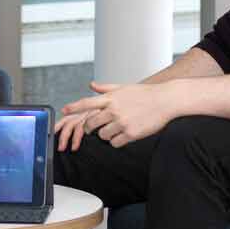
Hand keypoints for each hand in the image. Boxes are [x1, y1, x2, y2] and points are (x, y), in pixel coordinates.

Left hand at [53, 82, 180, 149]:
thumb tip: (91, 85)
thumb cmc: (145, 94)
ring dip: (106, 135)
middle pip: (91, 123)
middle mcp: (114, 110)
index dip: (73, 107)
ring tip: (116, 129)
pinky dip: (117, 141)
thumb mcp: (124, 87)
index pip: (87, 102)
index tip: (63, 110)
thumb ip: (106, 88)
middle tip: (93, 128)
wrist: (166, 100)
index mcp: (111, 98)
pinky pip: (115, 143)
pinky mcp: (130, 133)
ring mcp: (122, 122)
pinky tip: (124, 135)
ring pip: (102, 135)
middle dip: (90, 128)